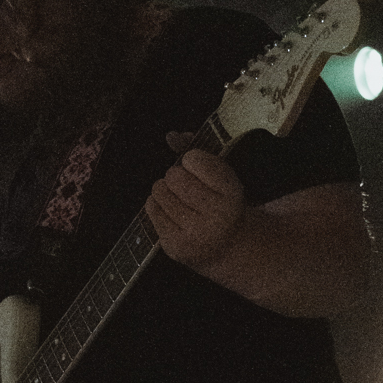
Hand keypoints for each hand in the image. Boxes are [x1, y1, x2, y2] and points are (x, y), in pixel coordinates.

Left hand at [147, 133, 245, 273]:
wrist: (228, 246)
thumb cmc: (222, 205)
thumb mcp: (221, 177)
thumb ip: (198, 152)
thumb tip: (171, 136)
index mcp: (231, 192)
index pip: (195, 159)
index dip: (191, 159)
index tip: (196, 166)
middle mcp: (216, 215)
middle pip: (174, 176)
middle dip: (175, 175)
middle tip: (185, 186)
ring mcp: (195, 233)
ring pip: (160, 191)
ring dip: (164, 190)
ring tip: (178, 199)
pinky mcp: (176, 245)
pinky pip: (152, 210)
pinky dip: (156, 204)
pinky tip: (170, 210)